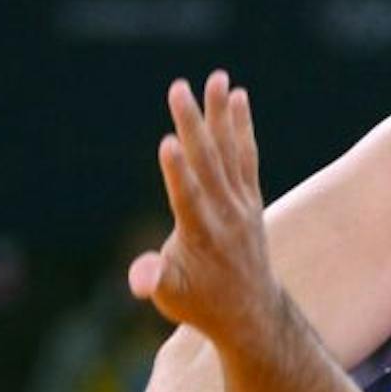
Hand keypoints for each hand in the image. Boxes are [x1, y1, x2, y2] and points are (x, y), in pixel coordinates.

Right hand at [128, 71, 275, 348]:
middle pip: (207, 163)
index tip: (167, 143)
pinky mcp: (249, 198)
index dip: (177, 172)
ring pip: (229, 152)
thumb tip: (140, 278)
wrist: (251, 312)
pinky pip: (246, 157)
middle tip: (178, 88)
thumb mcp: (171, 299)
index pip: (187, 199)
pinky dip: (242, 128)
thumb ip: (154, 281)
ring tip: (217, 79)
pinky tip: (238, 98)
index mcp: (200, 236)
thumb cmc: (200, 303)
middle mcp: (224, 215)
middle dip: (192, 125)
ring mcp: (240, 204)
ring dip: (221, 114)